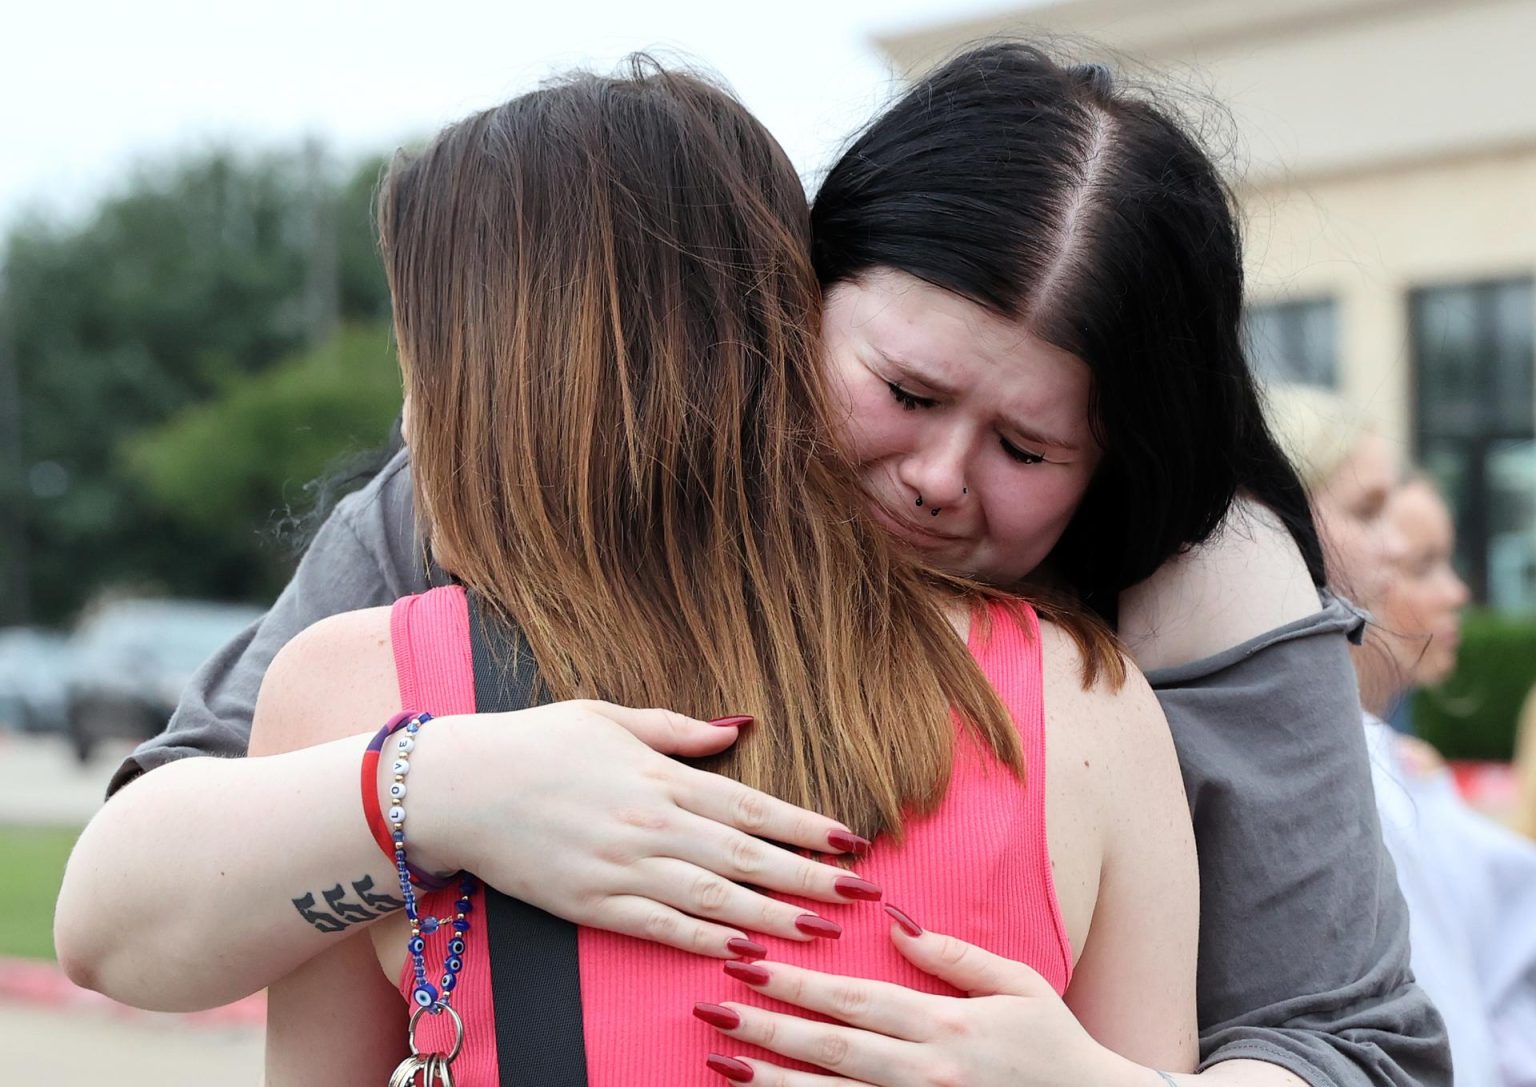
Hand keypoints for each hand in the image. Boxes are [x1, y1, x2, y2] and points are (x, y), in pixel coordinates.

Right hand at [408, 700, 875, 957]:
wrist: (459, 786)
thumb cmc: (534, 743)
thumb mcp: (609, 716)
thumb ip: (677, 729)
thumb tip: (736, 728)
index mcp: (660, 776)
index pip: (751, 806)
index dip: (805, 826)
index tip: (849, 840)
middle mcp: (651, 824)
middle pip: (747, 857)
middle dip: (810, 876)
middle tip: (861, 892)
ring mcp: (622, 867)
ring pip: (714, 898)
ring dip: (774, 915)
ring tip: (821, 928)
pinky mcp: (591, 903)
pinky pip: (659, 927)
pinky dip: (704, 940)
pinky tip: (744, 951)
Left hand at [696, 911, 1139, 1085]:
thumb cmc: (1055, 1047)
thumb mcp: (1019, 985)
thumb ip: (955, 955)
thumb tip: (896, 919)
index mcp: (946, 1028)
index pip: (856, 1000)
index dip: (799, 984)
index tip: (750, 965)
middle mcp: (926, 1074)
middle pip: (831, 1050)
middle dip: (767, 1029)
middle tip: (712, 1012)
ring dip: (772, 1082)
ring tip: (722, 1062)